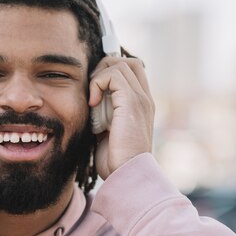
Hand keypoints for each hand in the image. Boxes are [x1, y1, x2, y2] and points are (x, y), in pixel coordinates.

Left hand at [88, 56, 154, 178]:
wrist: (127, 174)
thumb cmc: (115, 160)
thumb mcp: (107, 132)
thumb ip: (104, 114)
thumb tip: (90, 104)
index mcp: (141, 105)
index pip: (131, 72)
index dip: (109, 73)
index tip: (94, 91)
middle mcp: (144, 99)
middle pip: (128, 62)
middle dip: (104, 69)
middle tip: (92, 91)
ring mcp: (141, 99)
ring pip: (120, 64)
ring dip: (99, 77)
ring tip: (92, 100)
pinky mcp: (132, 102)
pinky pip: (113, 74)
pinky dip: (98, 83)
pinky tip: (93, 103)